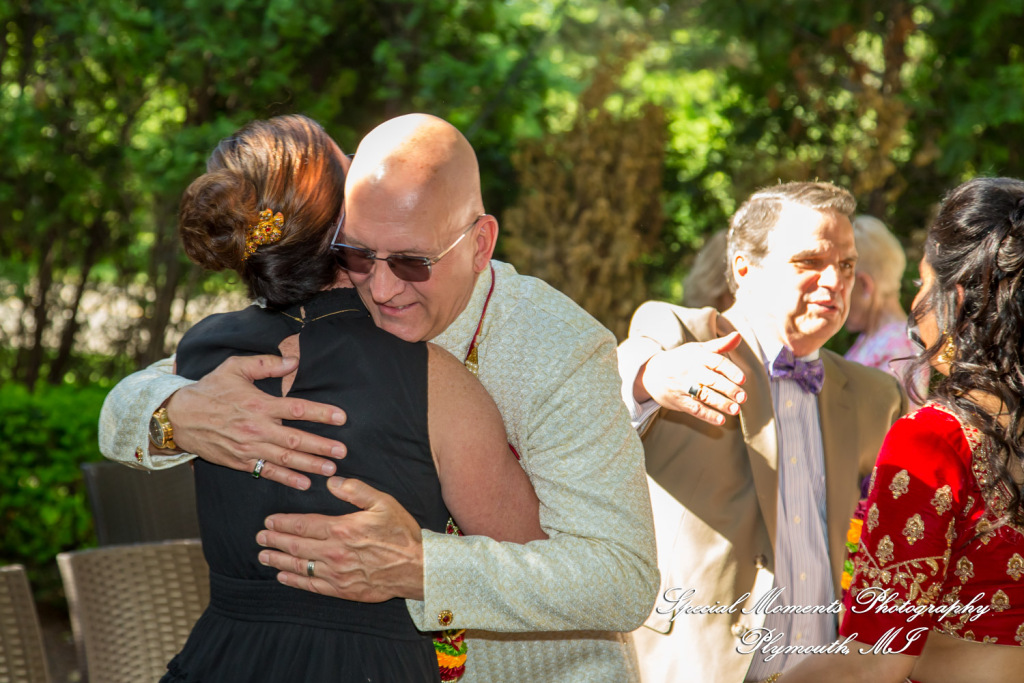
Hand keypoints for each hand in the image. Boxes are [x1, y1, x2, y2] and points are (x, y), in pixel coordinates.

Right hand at [167, 354, 346, 489]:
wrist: (179, 417)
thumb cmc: (210, 389)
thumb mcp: (235, 367)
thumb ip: (266, 363)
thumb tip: (294, 361)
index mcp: (259, 403)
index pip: (297, 409)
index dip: (321, 413)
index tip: (342, 417)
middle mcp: (256, 428)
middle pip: (295, 439)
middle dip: (321, 446)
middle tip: (342, 452)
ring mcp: (248, 447)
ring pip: (285, 459)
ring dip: (310, 465)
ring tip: (331, 470)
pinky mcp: (240, 461)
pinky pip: (267, 471)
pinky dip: (287, 479)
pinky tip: (305, 483)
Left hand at [256, 477, 424, 601]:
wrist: (417, 568)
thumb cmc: (401, 533)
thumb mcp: (383, 502)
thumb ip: (355, 490)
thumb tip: (332, 481)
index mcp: (342, 529)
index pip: (303, 525)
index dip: (283, 523)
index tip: (269, 521)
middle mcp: (334, 552)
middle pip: (296, 545)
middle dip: (274, 541)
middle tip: (259, 538)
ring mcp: (337, 573)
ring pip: (300, 566)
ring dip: (279, 560)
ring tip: (264, 556)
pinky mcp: (342, 590)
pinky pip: (312, 585)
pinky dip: (295, 580)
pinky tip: (283, 576)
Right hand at [635, 331, 746, 424]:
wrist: (651, 372)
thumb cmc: (681, 360)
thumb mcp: (697, 349)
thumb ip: (719, 345)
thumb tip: (738, 335)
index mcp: (697, 356)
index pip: (716, 362)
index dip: (730, 371)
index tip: (743, 379)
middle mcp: (690, 370)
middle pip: (712, 380)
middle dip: (729, 389)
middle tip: (743, 397)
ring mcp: (683, 386)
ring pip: (704, 395)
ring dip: (721, 403)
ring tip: (735, 409)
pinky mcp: (678, 401)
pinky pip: (694, 409)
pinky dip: (707, 415)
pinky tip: (720, 420)